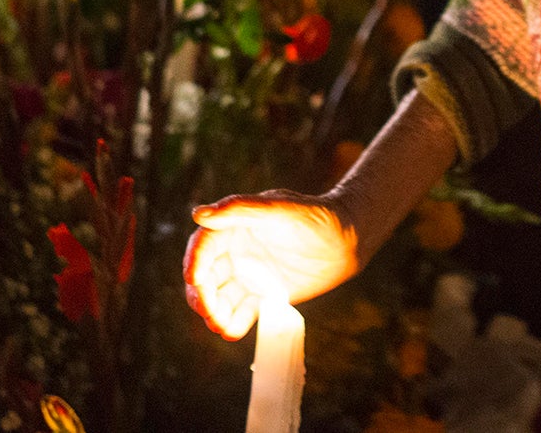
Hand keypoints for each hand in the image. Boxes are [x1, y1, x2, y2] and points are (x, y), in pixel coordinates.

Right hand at [184, 191, 359, 339]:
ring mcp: (248, 275)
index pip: (204, 245)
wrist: (346, 241)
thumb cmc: (314, 216)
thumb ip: (241, 209)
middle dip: (202, 294)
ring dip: (214, 313)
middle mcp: (236, 252)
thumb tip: (199, 215)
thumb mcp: (279, 208)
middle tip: (207, 310)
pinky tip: (233, 332)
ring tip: (220, 326)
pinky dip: (233, 323)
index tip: (194, 278)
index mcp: (234, 226)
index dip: (194, 260)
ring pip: (220, 298)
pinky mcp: (262, 295)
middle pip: (206, 276)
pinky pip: (241, 312)